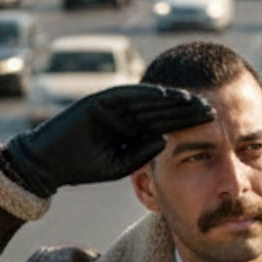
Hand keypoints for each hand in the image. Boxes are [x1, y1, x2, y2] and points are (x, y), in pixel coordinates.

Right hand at [0, 84, 214, 196]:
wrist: (48, 163)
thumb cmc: (82, 167)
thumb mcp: (119, 165)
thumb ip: (141, 153)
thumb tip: (165, 139)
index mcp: (131, 129)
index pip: (164, 123)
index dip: (187, 122)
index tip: (213, 123)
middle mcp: (124, 113)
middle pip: (161, 108)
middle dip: (185, 108)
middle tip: (212, 108)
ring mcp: (112, 105)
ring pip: (147, 100)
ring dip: (170, 99)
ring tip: (194, 100)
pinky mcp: (99, 100)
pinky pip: (126, 95)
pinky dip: (145, 94)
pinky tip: (165, 96)